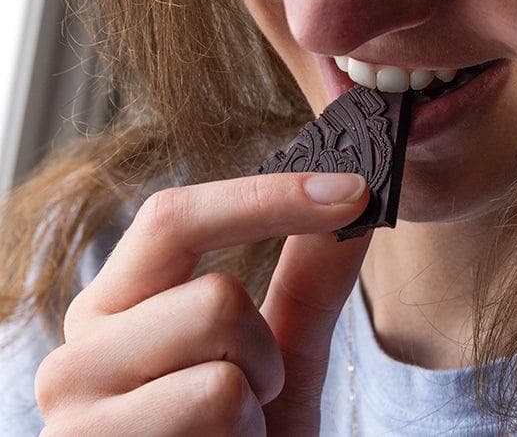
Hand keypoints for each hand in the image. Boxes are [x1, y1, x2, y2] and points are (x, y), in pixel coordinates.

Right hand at [35, 172, 370, 435]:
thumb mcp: (280, 355)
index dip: (269, 196)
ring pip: (221, 360)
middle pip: (213, 294)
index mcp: (118, 306)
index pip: (176, 216)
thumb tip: (352, 202)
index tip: (353, 190)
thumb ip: (308, 279)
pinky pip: (215, 408)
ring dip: (255, 402)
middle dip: (264, 347)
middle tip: (253, 392)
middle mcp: (78, 350)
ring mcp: (75, 413)